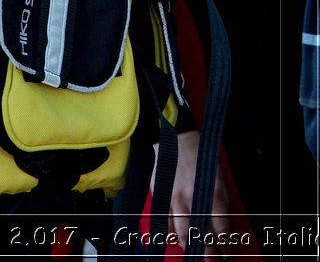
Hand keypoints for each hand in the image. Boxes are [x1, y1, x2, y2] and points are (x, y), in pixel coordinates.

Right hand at [155, 129, 230, 257]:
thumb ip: (220, 201)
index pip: (220, 230)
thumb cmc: (200, 155)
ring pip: (181, 232)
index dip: (224, 245)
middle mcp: (193, 198)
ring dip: (188, 246)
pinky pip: (165, 221)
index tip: (225, 252)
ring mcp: (175, 198)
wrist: (176, 138)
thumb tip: (221, 223)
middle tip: (210, 261)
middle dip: (207, 253)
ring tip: (193, 251)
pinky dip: (169, 233)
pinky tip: (174, 238)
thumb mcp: (218, 176)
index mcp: (211, 193)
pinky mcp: (161, 194)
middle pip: (200, 236)